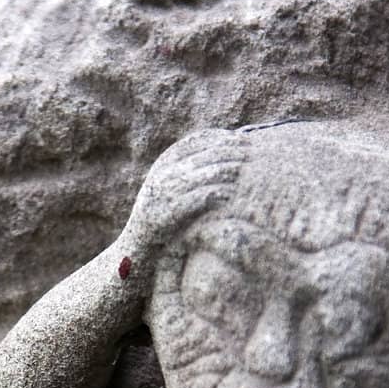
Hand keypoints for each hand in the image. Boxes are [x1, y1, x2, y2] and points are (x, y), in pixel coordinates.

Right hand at [119, 129, 248, 274]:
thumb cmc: (162, 218)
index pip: (195, 140)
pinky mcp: (168, 212)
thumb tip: (220, 154)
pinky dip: (216, 193)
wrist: (137, 250)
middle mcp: (162, 174)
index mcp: (163, 164)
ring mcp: (164, 193)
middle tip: (251, 151)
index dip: (220, 137)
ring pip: (202, 174)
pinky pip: (198, 198)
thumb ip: (188, 171)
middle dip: (229, 151)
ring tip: (244, 170)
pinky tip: (230, 194)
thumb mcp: (170, 188)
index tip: (241, 138)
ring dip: (226, 170)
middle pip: (202, 154)